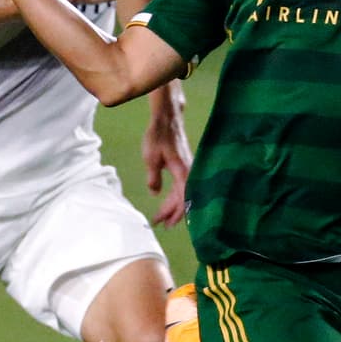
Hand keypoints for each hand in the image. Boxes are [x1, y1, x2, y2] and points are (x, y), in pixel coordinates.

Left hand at [142, 81, 191, 226]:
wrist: (168, 118)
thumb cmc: (159, 135)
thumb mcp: (151, 158)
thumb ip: (154, 178)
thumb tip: (155, 193)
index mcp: (182, 172)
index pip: (181, 199)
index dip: (173, 213)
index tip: (162, 222)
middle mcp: (189, 172)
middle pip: (183, 199)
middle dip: (172, 213)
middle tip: (159, 224)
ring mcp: (188, 168)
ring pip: (183, 193)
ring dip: (173, 205)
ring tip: (163, 216)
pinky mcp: (185, 165)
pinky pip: (183, 185)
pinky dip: (176, 195)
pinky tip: (169, 200)